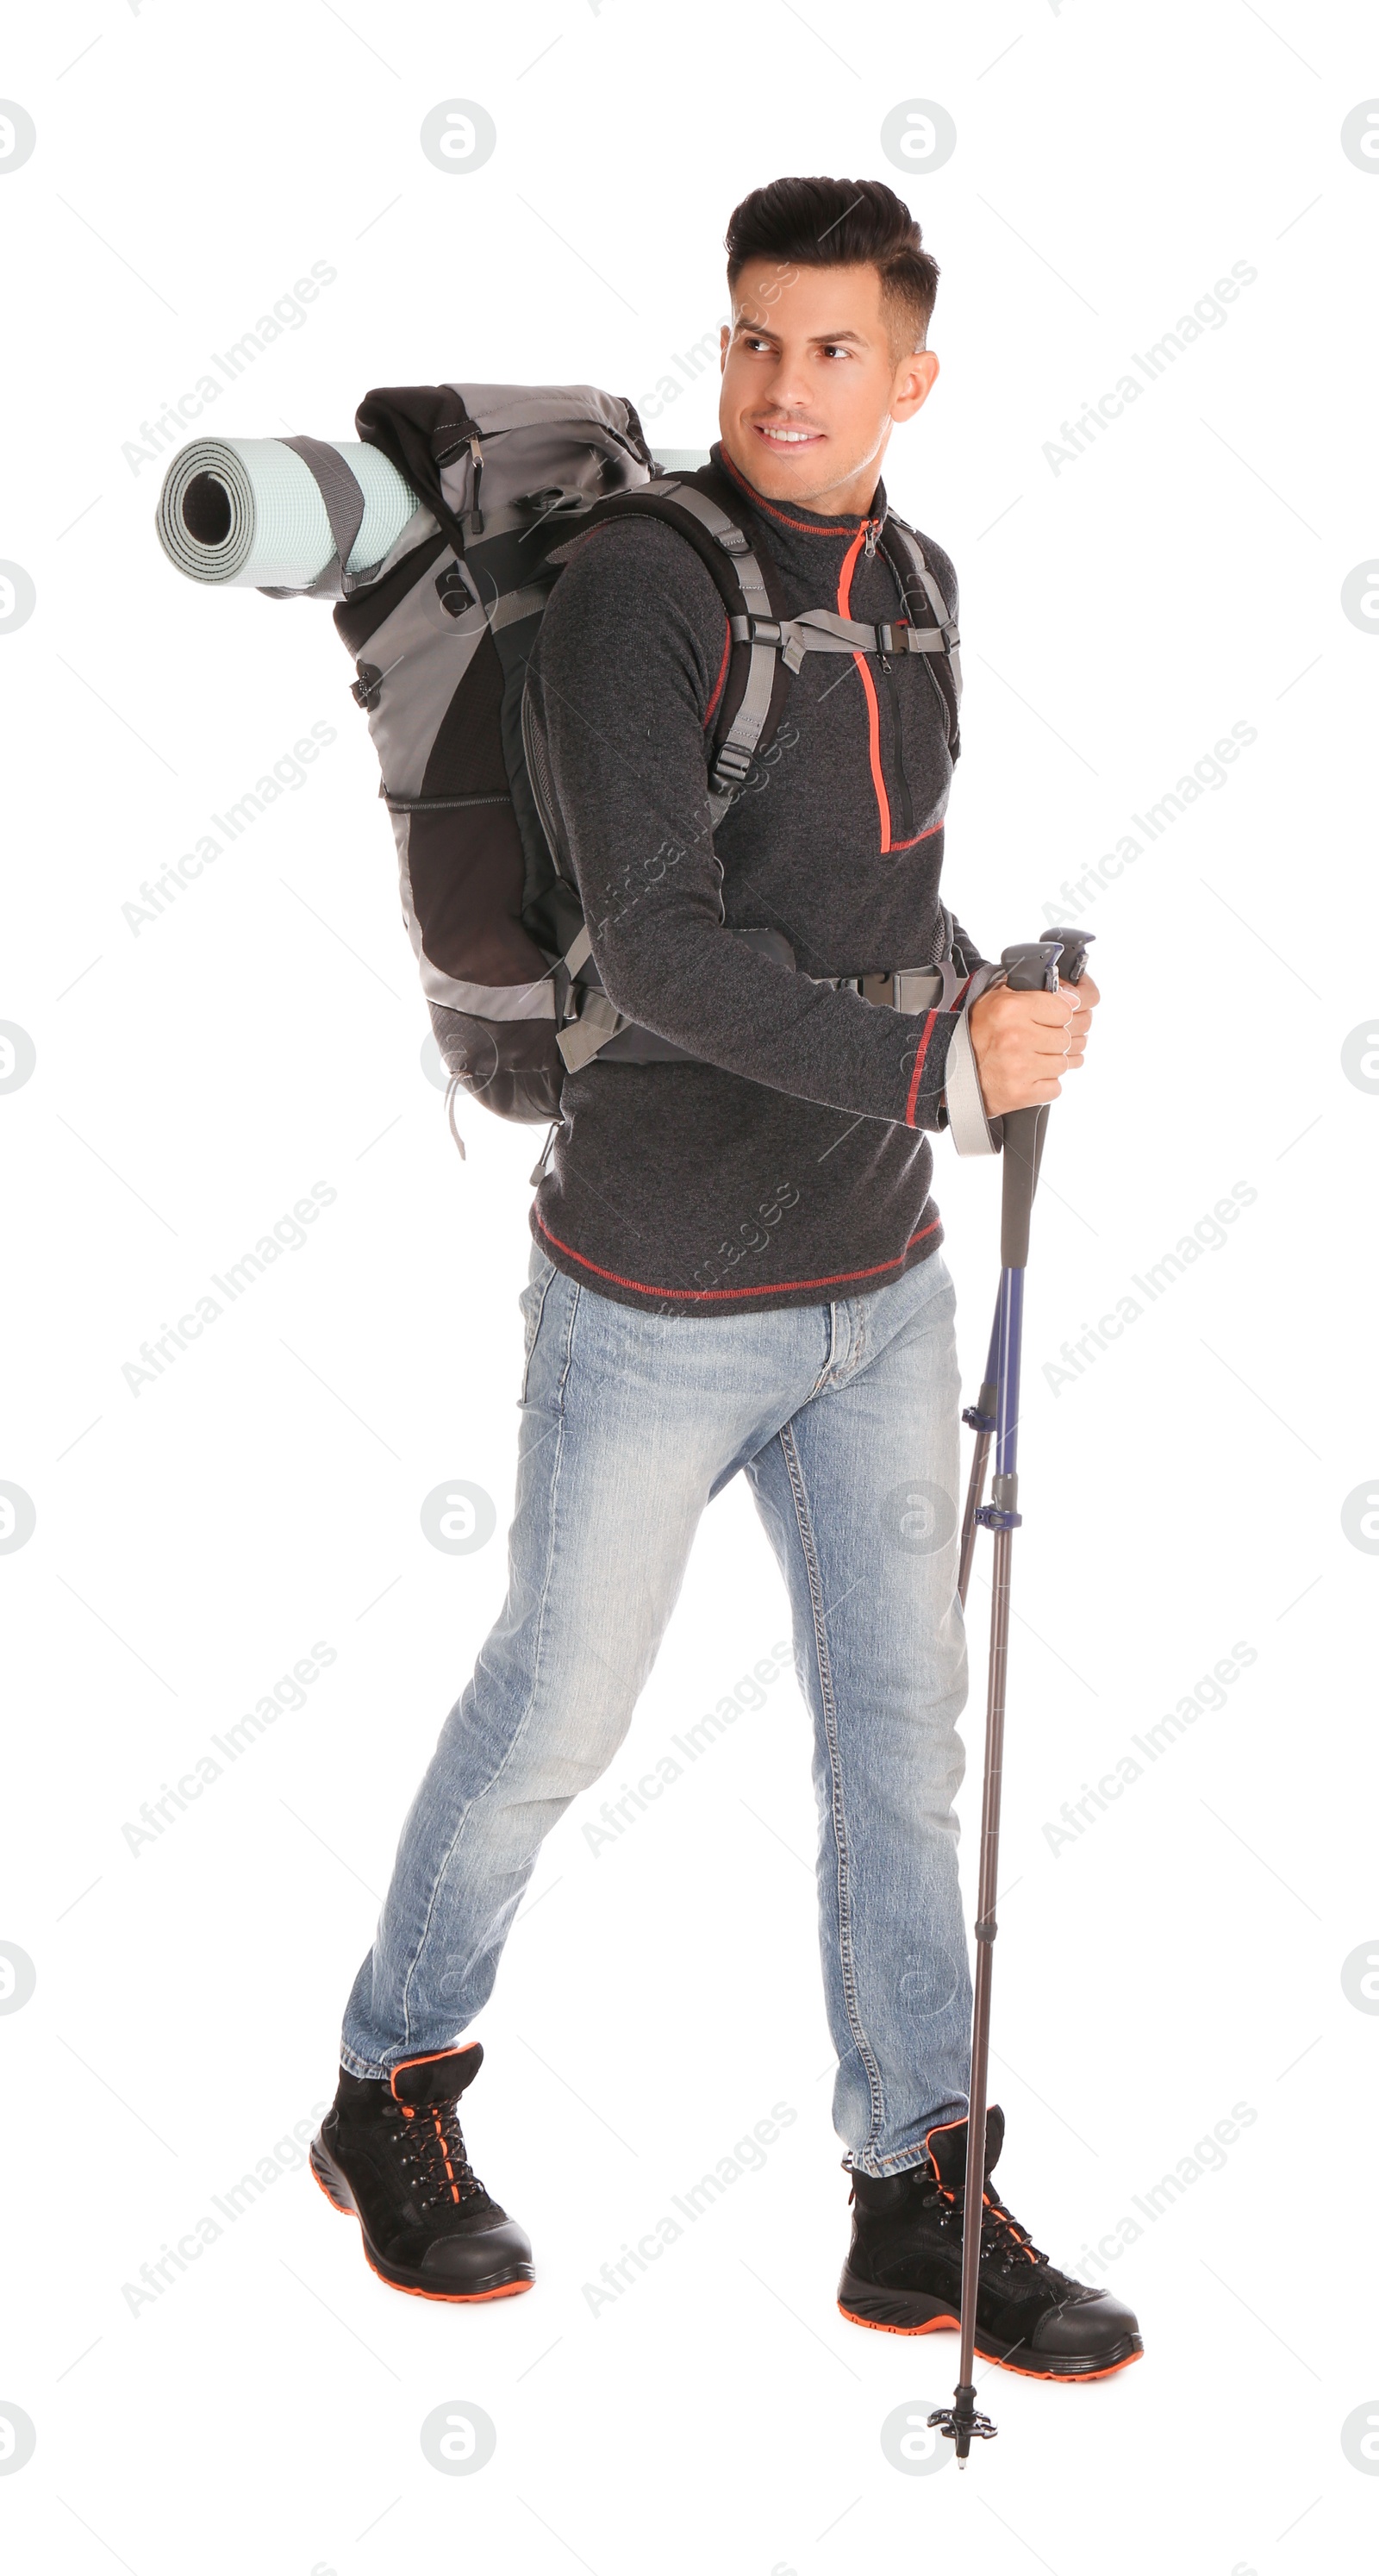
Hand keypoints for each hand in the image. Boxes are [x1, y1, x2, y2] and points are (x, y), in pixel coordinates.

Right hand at [968, 972, 1100, 1116]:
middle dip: (1054, 1040)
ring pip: (1063, 1063)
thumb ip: (1034, 993)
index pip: (1065, 1009)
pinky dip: (1045, 1084)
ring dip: (1050, 1063)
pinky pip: (1055, 1087)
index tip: (1050, 1020)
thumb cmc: (972, 1034)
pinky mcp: (1021, 1093)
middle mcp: (1017, 1037)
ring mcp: (1020, 1067)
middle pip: (1066, 1038)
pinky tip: (1027, 1076)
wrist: (945, 1070)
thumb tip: (1074, 998)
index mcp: (1012, 1008)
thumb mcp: (996, 999)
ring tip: (1029, 1060)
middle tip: (1037, 1042)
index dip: (1059, 1016)